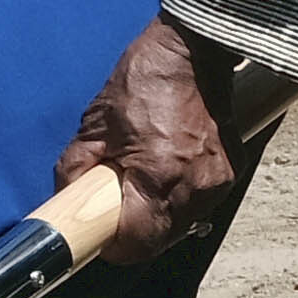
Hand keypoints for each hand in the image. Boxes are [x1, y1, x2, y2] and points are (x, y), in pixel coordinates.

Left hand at [61, 16, 272, 261]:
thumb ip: (76, 170)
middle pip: (160, 241)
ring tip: (142, 184)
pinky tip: (167, 171)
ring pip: (182, 226)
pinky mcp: (232, 171)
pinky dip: (181, 198)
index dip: (114, 246)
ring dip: (159, 217)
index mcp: (158, 175)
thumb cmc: (143, 80)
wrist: (195, 50)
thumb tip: (66, 202)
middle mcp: (195, 186)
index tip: (100, 236)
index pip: (137, 244)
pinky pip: (201, 203)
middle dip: (135, 233)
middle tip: (115, 208)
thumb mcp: (95, 123)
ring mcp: (218, 181)